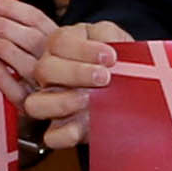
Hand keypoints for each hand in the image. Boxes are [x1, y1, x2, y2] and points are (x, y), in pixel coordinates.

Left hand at [0, 0, 56, 99]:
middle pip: (29, 37)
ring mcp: (44, 84)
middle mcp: (55, 62)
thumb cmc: (56, 71)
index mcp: (60, 43)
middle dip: (0, 23)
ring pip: (23, 62)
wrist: (73, 110)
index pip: (35, 19)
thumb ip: (30, 29)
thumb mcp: (52, 45)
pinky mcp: (33, 105)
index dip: (9, 7)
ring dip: (0, 46)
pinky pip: (15, 90)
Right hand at [22, 19, 121, 152]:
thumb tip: (105, 44)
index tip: (110, 56)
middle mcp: (53, 74)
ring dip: (62, 102)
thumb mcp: (116, 38)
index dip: (83, 49)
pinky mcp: (64, 129)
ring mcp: (54, 103)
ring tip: (90, 99)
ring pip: (35, 104)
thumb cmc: (120, 61)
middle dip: (76, 73)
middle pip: (44, 69)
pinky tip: (88, 122)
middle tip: (104, 77)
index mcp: (62, 47)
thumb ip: (107, 34)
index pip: (59, 42)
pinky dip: (66, 133)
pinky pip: (52, 136)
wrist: (136, 91)